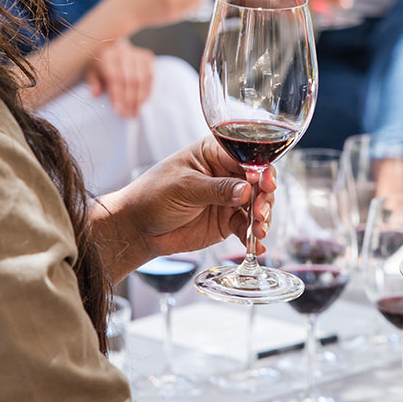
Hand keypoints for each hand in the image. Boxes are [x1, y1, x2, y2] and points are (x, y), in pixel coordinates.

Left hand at [84, 39, 153, 118]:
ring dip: (140, 99)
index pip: (115, 77)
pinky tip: (143, 103)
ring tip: (135, 112)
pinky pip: (151, 77)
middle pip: (130, 80)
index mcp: (107, 55)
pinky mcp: (147, 57)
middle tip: (127, 115)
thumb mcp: (91, 72)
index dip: (118, 95)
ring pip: (143, 79)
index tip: (118, 111)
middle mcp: (123, 52)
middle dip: (130, 101)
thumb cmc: (100, 64)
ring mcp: (137, 54)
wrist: (112, 48)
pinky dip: (147, 92)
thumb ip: (93, 82)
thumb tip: (95, 93)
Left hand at [94, 138, 276, 278]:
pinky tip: (258, 247)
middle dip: (264, 196)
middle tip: (260, 212)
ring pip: (257, 205)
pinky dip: (254, 238)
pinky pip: (246, 228)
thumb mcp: (184, 187)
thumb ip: (216, 189)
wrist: (138, 227)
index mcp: (214, 154)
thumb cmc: (153, 195)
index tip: (263, 184)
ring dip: (262, 218)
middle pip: (258, 181)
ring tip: (259, 230)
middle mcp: (226, 174)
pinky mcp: (226, 221)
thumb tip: (246, 190)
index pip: (245, 157)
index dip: (259, 170)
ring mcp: (228, 199)